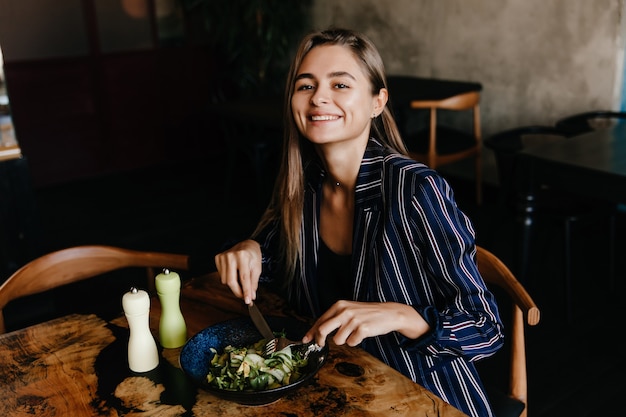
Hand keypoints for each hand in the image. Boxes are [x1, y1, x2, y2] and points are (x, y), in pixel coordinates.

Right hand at [214, 239, 261, 303]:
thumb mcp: (257, 269)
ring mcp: (223, 256)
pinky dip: (228, 278)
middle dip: (238, 292)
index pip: (244, 278)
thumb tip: (251, 296)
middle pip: (231, 281)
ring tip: (240, 280)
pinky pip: (221, 276)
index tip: (248, 301)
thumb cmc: (253, 257)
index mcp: (243, 256)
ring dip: (233, 285)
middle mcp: (231, 256)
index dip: (246, 291)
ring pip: (225, 280)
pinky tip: (234, 273)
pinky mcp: (218, 258)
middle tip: (243, 297)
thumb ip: (253, 283)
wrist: (246, 245)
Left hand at [302, 300, 429, 346]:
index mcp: (339, 305)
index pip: (320, 320)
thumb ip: (334, 318)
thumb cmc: (366, 313)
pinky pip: (351, 343)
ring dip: (344, 340)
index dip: (311, 332)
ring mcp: (353, 320)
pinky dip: (355, 342)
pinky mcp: (362, 329)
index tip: (305, 340)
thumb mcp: (348, 310)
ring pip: (338, 340)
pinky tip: (361, 335)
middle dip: (319, 340)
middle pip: (322, 330)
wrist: (388, 313)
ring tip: (353, 333)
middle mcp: (344, 311)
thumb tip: (316, 332)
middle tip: (321, 344)